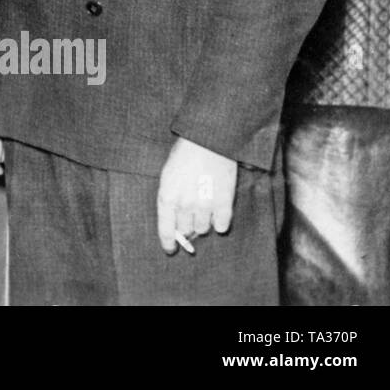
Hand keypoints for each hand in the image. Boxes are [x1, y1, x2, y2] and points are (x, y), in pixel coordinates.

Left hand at [156, 136, 236, 254]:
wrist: (209, 140)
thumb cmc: (185, 154)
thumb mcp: (169, 175)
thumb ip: (171, 197)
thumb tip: (176, 219)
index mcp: (167, 196)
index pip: (166, 229)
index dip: (168, 242)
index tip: (170, 249)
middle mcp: (184, 204)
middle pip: (185, 230)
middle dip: (186, 226)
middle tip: (190, 217)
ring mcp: (205, 205)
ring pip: (203, 229)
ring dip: (203, 222)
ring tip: (204, 206)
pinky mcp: (224, 203)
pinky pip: (221, 225)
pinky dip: (220, 222)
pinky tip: (218, 211)